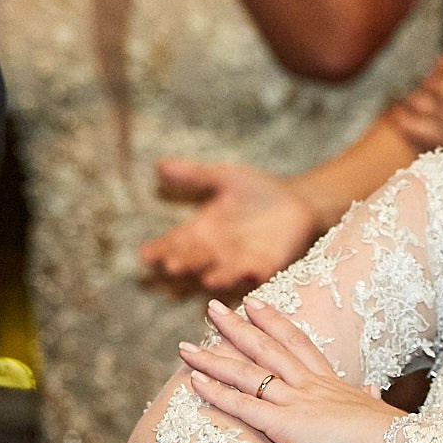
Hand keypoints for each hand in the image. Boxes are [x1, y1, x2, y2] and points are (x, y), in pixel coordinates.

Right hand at [138, 158, 315, 296]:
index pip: (175, 242)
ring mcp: (241, 261)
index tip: (145, 255)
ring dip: (217, 277)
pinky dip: (252, 276)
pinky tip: (246, 275)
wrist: (298, 202)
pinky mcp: (268, 266)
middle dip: (185, 263)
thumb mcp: (224, 178)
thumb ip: (195, 175)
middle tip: (171, 265)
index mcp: (202, 231)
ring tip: (207, 279)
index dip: (160, 249)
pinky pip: (258, 274)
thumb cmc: (257, 191)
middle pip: (196, 260)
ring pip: (224, 273)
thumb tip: (158, 163)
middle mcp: (216, 251)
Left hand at [181, 298, 402, 442]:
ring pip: (247, 374)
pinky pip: (244, 405)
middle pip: (266, 348)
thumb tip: (371, 389)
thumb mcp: (377, 411)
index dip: (274, 323)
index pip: (297, 344)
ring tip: (185, 346)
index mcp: (330, 382)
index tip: (255, 303)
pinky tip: (194, 381)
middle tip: (213, 307)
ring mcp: (295, 401)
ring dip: (213, 358)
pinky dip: (217, 393)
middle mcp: (309, 384)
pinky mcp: (286, 424)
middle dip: (237, 327)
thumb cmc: (390, 436)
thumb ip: (368, 398)